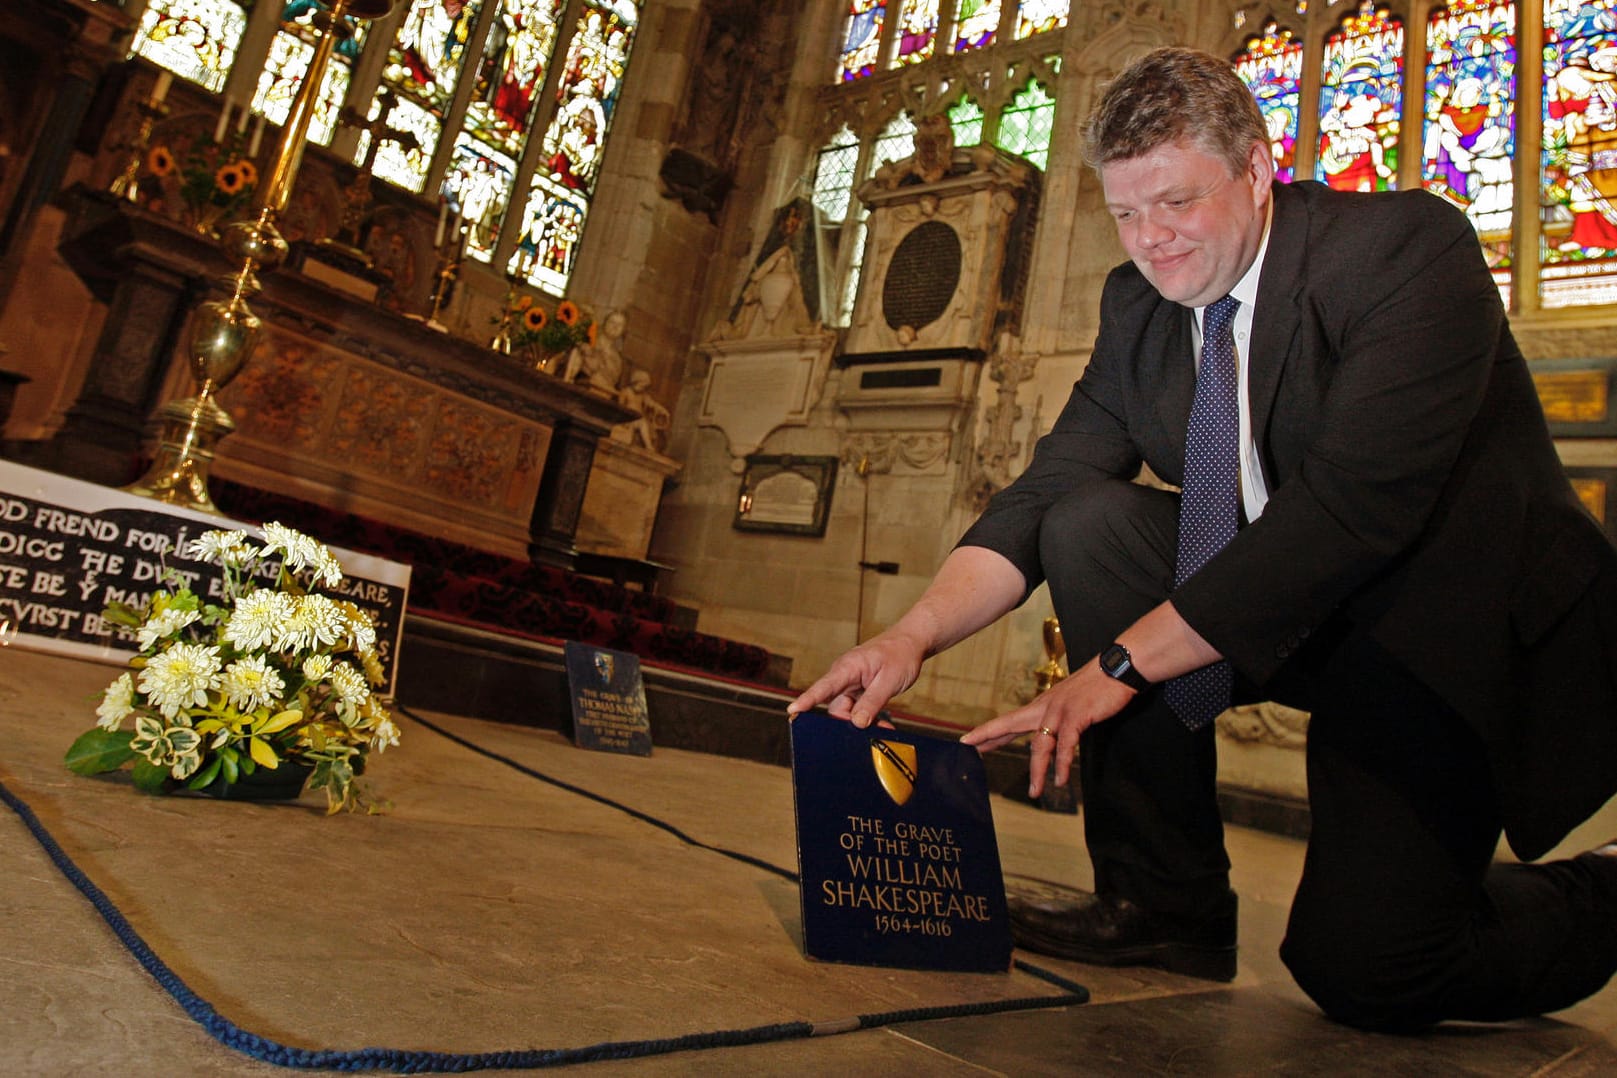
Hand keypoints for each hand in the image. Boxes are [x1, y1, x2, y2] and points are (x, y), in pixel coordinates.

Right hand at [786, 630, 925, 728]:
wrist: (910, 642)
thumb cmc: (900, 654)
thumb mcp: (889, 680)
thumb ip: (872, 702)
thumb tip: (856, 723)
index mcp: (847, 668)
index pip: (822, 687)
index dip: (806, 701)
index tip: (792, 712)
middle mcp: (843, 676)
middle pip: (834, 707)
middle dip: (848, 723)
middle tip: (870, 731)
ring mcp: (849, 683)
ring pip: (845, 711)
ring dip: (861, 722)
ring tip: (882, 726)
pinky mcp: (857, 690)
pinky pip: (855, 709)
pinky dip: (866, 717)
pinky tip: (880, 722)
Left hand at [960, 659, 1135, 797]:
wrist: (1118, 668)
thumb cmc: (1098, 688)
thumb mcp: (1072, 703)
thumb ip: (1060, 719)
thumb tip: (1055, 736)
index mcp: (1043, 705)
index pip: (1009, 720)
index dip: (989, 731)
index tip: (968, 740)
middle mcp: (1046, 707)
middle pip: (1010, 724)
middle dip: (988, 737)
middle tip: (968, 749)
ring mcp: (1060, 711)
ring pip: (1040, 744)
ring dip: (1037, 770)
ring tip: (1034, 792)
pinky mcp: (1077, 716)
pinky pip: (1065, 745)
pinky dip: (1062, 764)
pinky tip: (1061, 780)